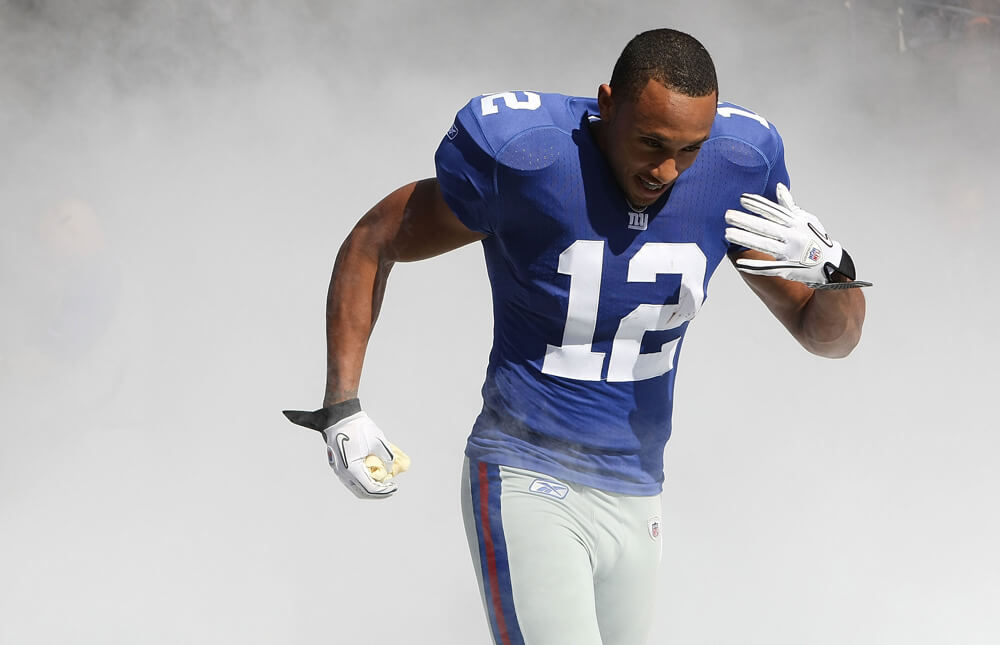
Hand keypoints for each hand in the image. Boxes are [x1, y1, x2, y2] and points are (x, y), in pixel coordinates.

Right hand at [283, 399, 408, 498]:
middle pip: (361, 492)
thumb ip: (387, 458)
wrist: (340, 416)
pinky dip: (362, 479)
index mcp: (352, 469)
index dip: (384, 491)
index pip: (369, 488)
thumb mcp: (379, 442)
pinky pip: (350, 478)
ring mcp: (338, 469)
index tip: (394, 487)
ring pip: (354, 486)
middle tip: (390, 488)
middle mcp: (342, 472)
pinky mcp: (338, 464)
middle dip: (377, 492)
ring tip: (383, 482)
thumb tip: (390, 470)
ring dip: (369, 486)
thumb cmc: (359, 427)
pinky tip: (373, 474)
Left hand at [725, 184, 870, 288]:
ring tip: (728, 233)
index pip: (774, 212)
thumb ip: (789, 206)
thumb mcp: (806, 219)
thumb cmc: (815, 238)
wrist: (832, 263)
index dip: (757, 205)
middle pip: (766, 227)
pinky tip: (739, 263)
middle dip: (746, 221)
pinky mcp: (788, 268)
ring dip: (746, 239)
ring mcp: (791, 253)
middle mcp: (794, 236)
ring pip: (765, 245)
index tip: (741, 199)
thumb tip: (778, 187)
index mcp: (796, 223)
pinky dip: (754, 266)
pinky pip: (769, 267)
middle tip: (727, 215)